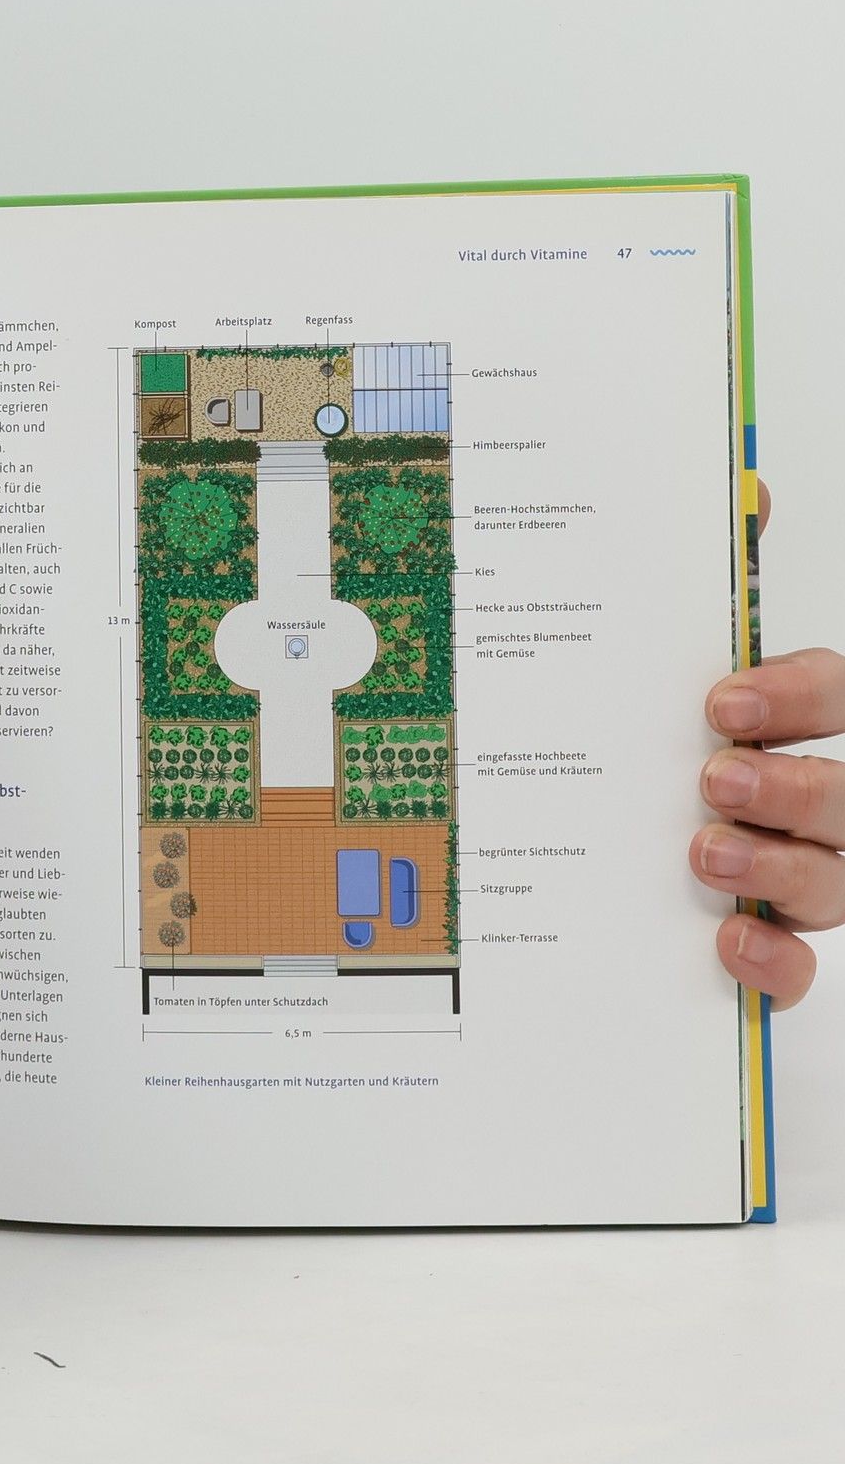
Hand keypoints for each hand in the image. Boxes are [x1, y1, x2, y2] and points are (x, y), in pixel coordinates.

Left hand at [696, 483, 844, 1005]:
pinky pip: (804, 967)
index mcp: (811, 719)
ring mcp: (814, 870)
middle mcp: (830, 800)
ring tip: (704, 851)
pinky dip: (774, 962)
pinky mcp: (780, 938)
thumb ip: (712, 596)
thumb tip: (736, 497)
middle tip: (715, 777)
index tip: (723, 702)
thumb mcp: (675, 659)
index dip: (801, 696)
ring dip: (779, 869)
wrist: (638, 823)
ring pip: (839, 881)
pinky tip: (729, 941)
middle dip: (794, 790)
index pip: (844, 694)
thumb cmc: (667, 726)